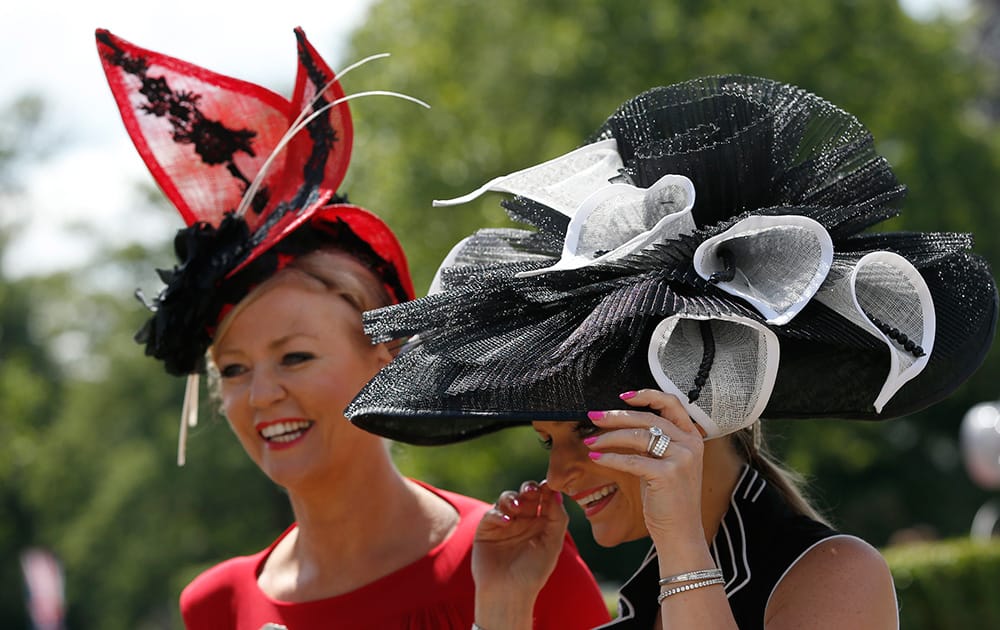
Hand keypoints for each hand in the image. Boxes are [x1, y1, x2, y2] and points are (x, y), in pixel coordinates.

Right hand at [472, 480, 566, 628]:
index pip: (543, 498)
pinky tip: (507, 521)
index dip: (546, 489)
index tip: (550, 484)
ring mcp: (504, 522)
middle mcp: (522, 519)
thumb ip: (557, 519)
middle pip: (525, 494)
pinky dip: (498, 513)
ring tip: (518, 508)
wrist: (508, 593)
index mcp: (540, 522)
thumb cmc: (533, 573)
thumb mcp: (552, 545)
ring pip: (507, 498)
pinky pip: (491, 513)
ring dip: (513, 498)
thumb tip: (557, 493)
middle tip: (533, 490)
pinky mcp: (486, 529)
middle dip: (529, 488)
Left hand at [584, 390, 706, 547]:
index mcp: (692, 437)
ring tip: (590, 441)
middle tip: (593, 417)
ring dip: (608, 437)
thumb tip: (621, 422)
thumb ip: (652, 442)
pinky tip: (596, 458)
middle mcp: (690, 444)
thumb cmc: (667, 498)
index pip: (672, 403)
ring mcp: (681, 458)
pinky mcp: (668, 474)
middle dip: (616, 416)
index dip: (647, 395)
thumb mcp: (665, 463)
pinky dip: (610, 457)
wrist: (681, 533)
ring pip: (637, 435)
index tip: (622, 396)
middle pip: (647, 418)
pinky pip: (631, 460)